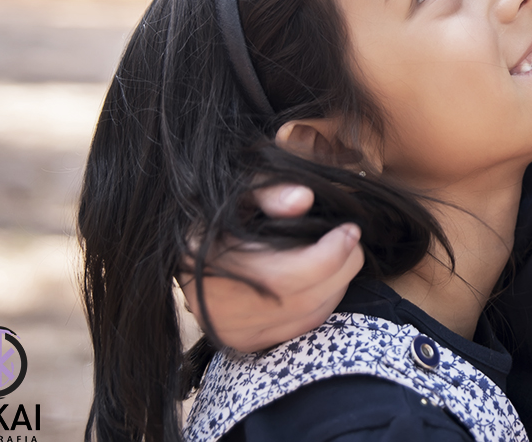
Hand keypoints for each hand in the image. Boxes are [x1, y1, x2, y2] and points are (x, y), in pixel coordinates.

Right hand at [179, 183, 363, 352]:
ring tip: (339, 254)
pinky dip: (323, 301)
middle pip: (304, 299)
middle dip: (342, 267)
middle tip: (350, 239)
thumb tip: (303, 199)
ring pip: (308, 316)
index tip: (349, 229)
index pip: (287, 276)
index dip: (330, 254)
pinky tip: (324, 278)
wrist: (181, 248)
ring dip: (337, 284)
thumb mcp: (236, 190)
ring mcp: (231, 331)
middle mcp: (218, 308)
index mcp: (208, 264)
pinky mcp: (244, 341)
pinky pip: (301, 327)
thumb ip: (269, 191)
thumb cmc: (215, 211)